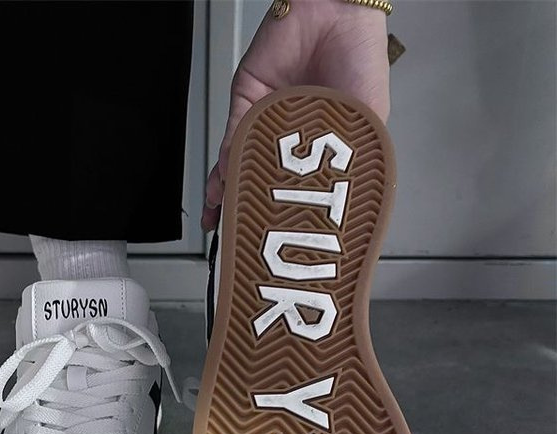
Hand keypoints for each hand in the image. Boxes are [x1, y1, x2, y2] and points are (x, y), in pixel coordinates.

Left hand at [204, 2, 389, 226]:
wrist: (337, 9)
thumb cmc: (360, 56)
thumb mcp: (369, 124)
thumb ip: (354, 162)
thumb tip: (348, 206)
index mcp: (322, 148)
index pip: (300, 192)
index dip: (288, 221)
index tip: (281, 250)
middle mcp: (291, 137)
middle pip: (265, 182)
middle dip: (250, 214)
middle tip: (242, 245)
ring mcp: (268, 119)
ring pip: (242, 163)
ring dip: (231, 194)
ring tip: (225, 223)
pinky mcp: (248, 98)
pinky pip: (234, 133)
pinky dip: (228, 159)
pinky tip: (226, 182)